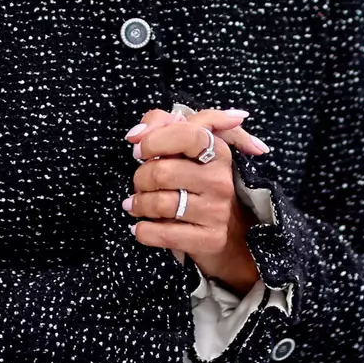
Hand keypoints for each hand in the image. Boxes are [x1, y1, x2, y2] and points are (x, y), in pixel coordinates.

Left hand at [124, 108, 264, 295]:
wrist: (228, 230)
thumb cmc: (195, 178)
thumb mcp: (184, 143)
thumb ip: (159, 124)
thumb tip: (134, 135)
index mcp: (217, 149)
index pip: (187, 134)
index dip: (155, 140)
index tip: (140, 151)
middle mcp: (220, 179)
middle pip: (162, 172)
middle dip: (140, 178)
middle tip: (140, 183)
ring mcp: (218, 210)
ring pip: (159, 204)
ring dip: (138, 204)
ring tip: (137, 204)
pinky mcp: (211, 238)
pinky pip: (164, 234)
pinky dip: (143, 231)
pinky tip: (141, 227)